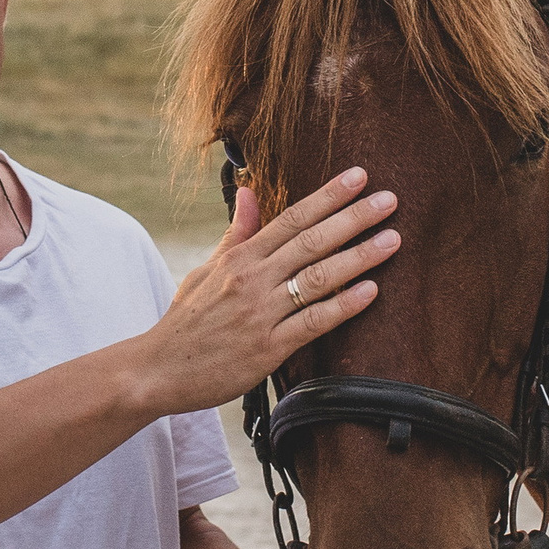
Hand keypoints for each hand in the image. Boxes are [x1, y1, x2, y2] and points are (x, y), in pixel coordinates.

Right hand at [136, 169, 395, 415]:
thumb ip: (236, 234)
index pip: (291, 218)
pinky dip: (343, 306)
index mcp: (239, 259)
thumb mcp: (206, 270)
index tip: (359, 176)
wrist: (156, 371)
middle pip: (311, 242)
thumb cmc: (187, 320)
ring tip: (393, 240)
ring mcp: (261, 315)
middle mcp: (252, 281)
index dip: (328, 196)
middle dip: (354, 218)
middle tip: (390, 200)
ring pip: (318, 279)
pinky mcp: (268, 349)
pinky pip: (312, 323)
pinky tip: (371, 291)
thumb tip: (248, 192)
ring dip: (359, 257)